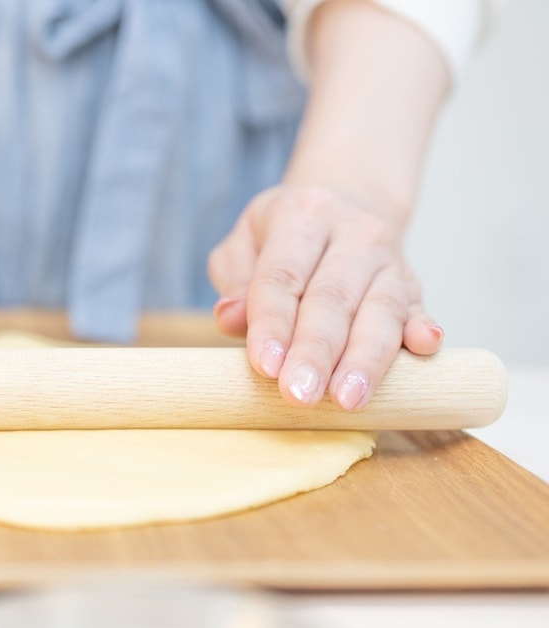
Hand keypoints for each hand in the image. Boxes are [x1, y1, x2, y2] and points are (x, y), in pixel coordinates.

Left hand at [208, 184, 442, 409]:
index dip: (273, 323)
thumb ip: (235, 280)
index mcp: (301, 215)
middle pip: (332, 298)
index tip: (266, 366)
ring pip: (380, 310)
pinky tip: (423, 351)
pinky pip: (418, 309)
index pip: (283, 276)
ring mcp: (388, 258)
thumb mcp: (244, 244)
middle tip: (300, 395)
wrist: (347, 201)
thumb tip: (230, 317)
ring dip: (364, 359)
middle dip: (315, 352)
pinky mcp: (412, 284)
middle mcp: (352, 232)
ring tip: (347, 400)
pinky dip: (421, 331)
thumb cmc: (282, 237)